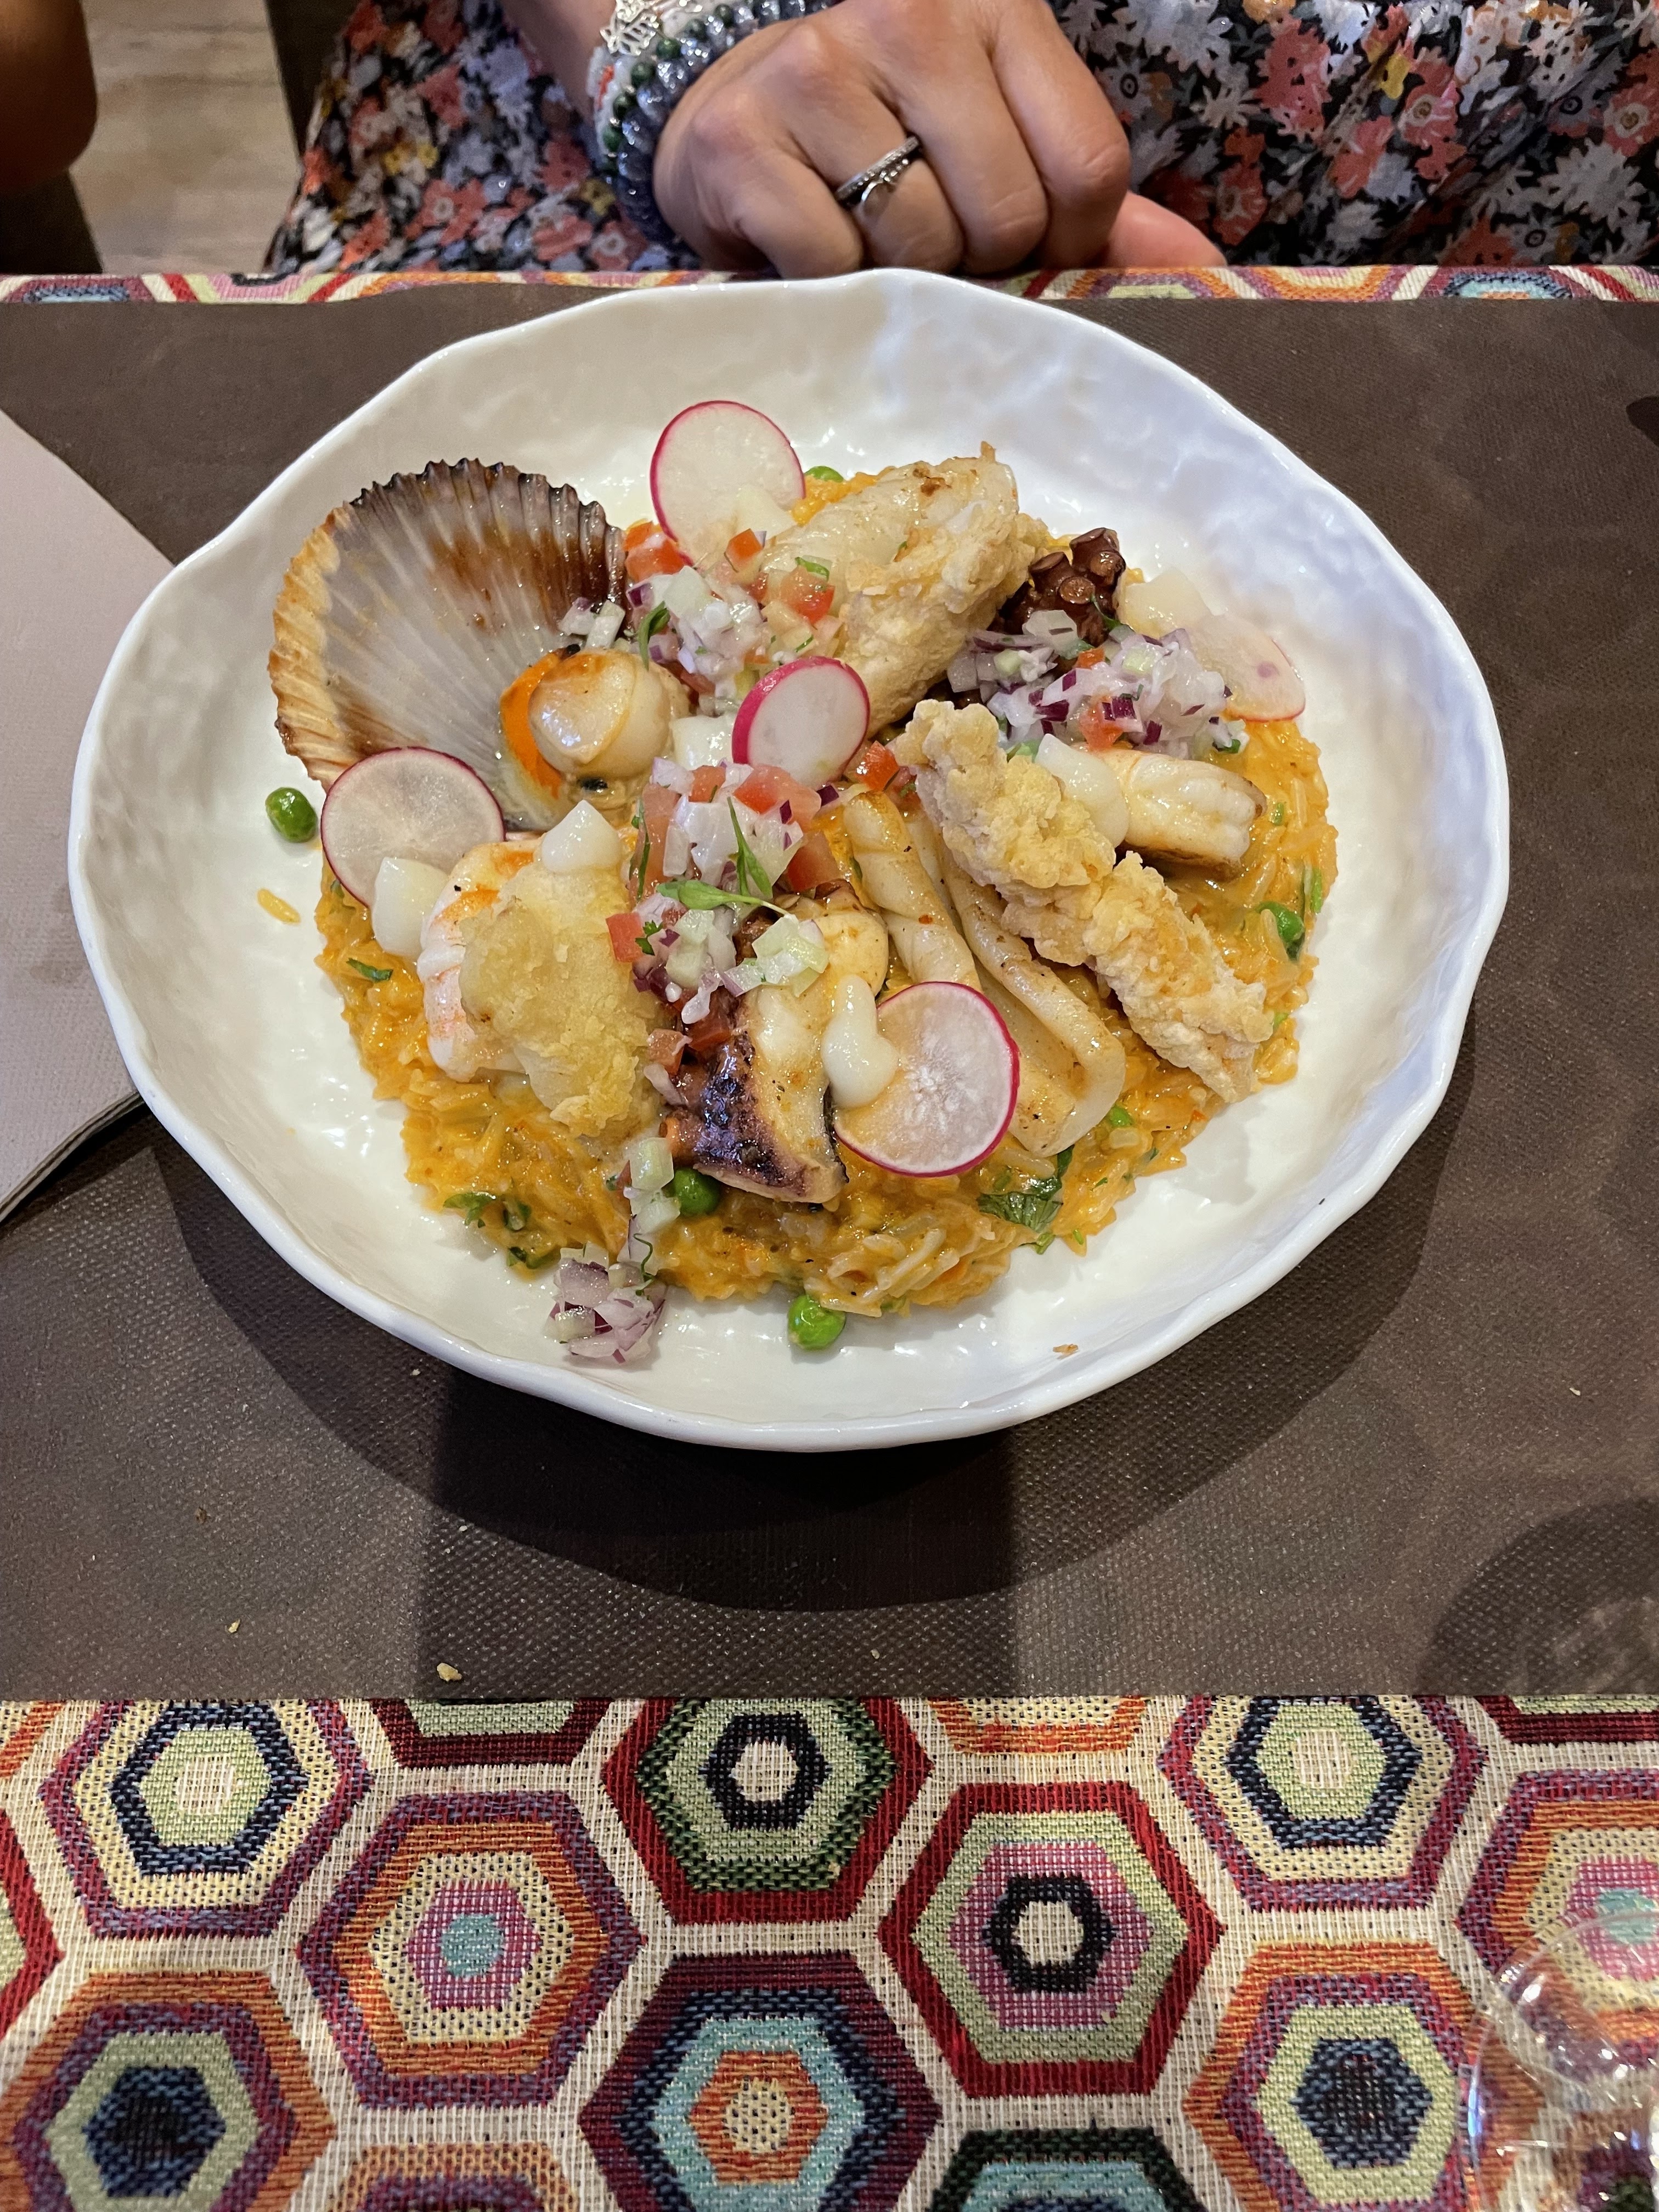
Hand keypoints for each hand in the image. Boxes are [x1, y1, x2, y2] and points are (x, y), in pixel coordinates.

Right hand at [651, 0, 1222, 273]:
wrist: (731, 126)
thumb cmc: (884, 144)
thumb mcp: (1000, 144)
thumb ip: (1094, 203)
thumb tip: (1199, 275)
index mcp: (998, 8)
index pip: (1088, 164)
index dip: (1067, 241)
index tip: (1023, 247)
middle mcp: (910, 15)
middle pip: (1007, 215)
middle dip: (979, 264)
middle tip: (935, 246)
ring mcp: (819, 69)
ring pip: (920, 247)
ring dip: (904, 281)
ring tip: (872, 243)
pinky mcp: (744, 140)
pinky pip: (832, 267)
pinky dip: (830, 288)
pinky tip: (812, 248)